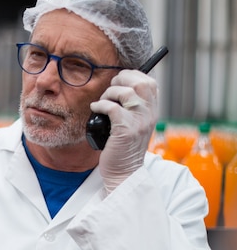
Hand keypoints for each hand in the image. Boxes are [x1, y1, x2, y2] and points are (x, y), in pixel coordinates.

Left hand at [90, 69, 157, 192]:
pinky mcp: (125, 131)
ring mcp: (139, 123)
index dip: (133, 76)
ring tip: (102, 102)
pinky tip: (96, 109)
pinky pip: (112, 108)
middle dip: (122, 80)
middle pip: (141, 82)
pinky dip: (101, 105)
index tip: (119, 82)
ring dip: (109, 93)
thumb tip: (119, 88)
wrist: (124, 173)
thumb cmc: (124, 149)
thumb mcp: (136, 125)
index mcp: (152, 112)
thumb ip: (133, 108)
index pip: (150, 83)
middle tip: (110, 90)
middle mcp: (149, 115)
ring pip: (126, 93)